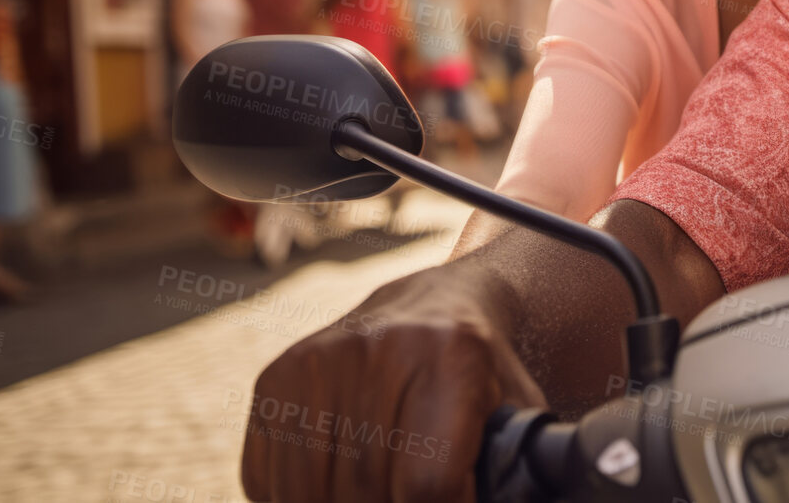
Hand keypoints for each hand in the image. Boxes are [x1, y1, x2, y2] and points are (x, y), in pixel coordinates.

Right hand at [240, 259, 543, 501]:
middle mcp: (376, 347)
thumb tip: (507, 495)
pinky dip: (303, 497)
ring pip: (315, 492)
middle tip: (418, 488)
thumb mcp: (518, 414)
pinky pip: (270, 480)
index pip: (428, 485)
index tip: (453, 495)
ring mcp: (317, 360)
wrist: (434, 304)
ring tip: (387, 483)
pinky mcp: (275, 378)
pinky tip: (341, 479)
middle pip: (370, 491)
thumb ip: (512, 466)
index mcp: (451, 353)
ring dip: (348, 501)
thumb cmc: (484, 375)